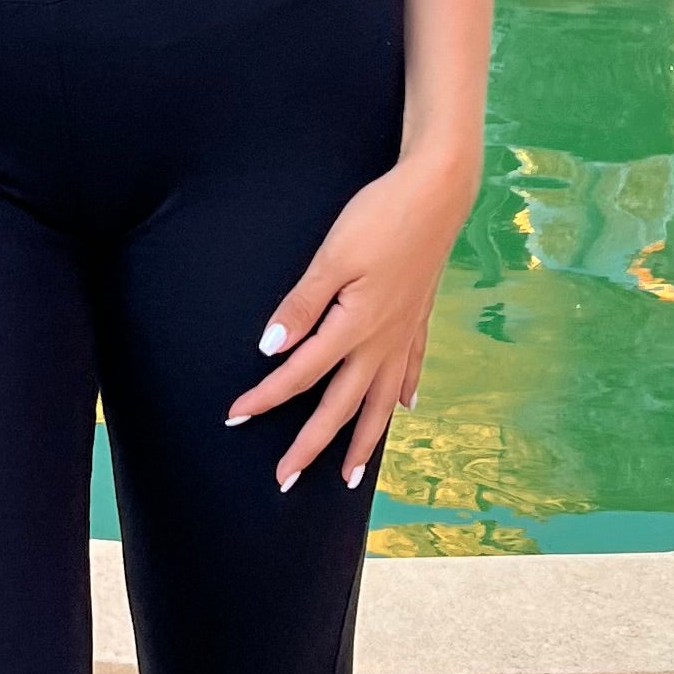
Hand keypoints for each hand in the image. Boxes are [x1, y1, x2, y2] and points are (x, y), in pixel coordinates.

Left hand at [225, 155, 476, 494]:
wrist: (438, 192)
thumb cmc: (381, 218)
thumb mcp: (333, 257)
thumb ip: (303, 305)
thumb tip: (273, 349)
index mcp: (354, 327)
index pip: (300, 374)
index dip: (265, 398)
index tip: (235, 418)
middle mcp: (381, 341)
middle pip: (341, 407)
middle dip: (311, 447)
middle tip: (285, 480)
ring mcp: (404, 333)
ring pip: (380, 402)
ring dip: (363, 441)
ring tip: (350, 476)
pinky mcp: (420, 318)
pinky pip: (409, 370)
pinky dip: (402, 395)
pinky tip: (403, 408)